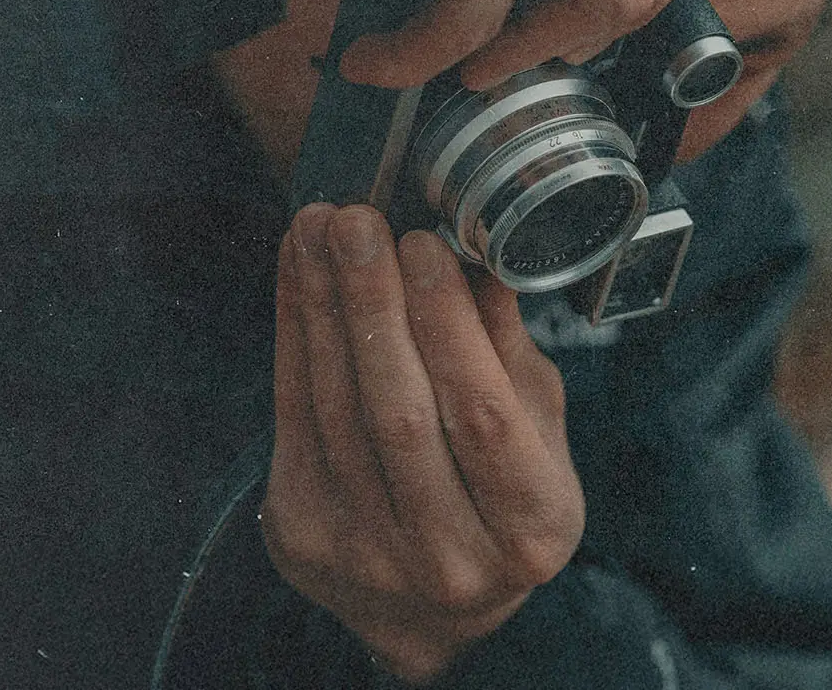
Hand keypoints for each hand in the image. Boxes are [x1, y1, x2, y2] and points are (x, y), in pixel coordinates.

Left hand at [262, 204, 583, 682]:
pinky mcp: (302, 534)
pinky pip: (292, 414)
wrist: (431, 610)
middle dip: (373, 305)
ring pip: (336, 410)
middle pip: (401, 414)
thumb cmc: (501, 497)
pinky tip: (300, 271)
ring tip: (320, 227)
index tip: (425, 245)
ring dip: (323, 306)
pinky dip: (293, 332)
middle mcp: (450, 558)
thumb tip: (476, 254)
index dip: (449, 327)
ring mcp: (367, 555)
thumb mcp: (538, 431)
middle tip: (358, 221)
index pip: (486, 418)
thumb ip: (508, 353)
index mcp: (531, 530)